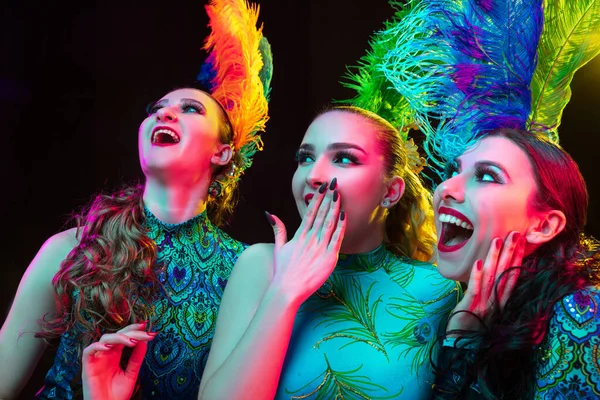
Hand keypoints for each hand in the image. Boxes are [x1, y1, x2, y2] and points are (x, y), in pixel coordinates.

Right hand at [81, 323, 156, 399]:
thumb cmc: (117, 394)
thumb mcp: (131, 373)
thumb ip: (136, 358)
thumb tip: (144, 341)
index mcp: (116, 354)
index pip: (125, 337)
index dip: (134, 330)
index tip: (146, 326)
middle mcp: (106, 354)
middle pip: (117, 335)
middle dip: (131, 332)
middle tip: (144, 333)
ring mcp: (97, 359)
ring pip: (105, 339)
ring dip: (119, 337)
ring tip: (132, 341)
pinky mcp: (87, 366)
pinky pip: (88, 351)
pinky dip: (97, 346)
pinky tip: (108, 347)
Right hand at [265, 179, 345, 305]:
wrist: (287, 289)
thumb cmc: (283, 271)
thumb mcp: (279, 248)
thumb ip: (278, 230)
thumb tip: (270, 214)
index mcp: (299, 235)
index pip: (310, 212)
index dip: (317, 198)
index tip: (322, 188)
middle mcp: (310, 239)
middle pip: (321, 214)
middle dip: (328, 198)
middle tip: (334, 184)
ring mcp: (320, 248)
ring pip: (329, 223)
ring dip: (335, 208)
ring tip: (339, 195)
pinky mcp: (329, 258)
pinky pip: (337, 239)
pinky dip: (341, 227)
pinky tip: (344, 216)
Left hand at [447, 231, 525, 333]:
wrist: (460, 349)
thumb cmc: (470, 328)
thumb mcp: (482, 309)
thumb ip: (488, 294)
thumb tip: (487, 274)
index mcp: (499, 301)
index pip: (510, 276)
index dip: (516, 259)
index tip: (520, 242)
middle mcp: (495, 302)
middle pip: (504, 273)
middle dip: (510, 253)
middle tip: (514, 234)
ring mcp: (483, 305)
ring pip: (491, 277)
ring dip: (494, 258)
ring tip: (497, 241)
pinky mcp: (470, 308)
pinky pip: (474, 290)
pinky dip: (476, 276)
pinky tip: (477, 262)